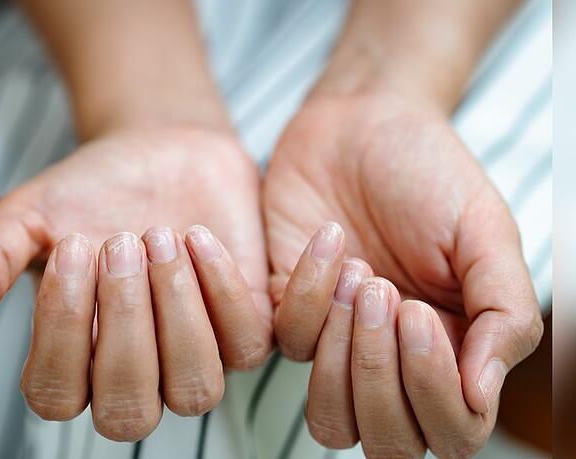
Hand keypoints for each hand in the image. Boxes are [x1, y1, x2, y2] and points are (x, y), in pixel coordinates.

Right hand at [0, 126, 272, 440]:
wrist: (158, 152)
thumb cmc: (88, 192)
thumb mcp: (29, 216)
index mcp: (71, 363)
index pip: (56, 395)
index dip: (61, 330)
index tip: (71, 247)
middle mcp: (134, 376)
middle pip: (129, 411)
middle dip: (124, 324)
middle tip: (117, 240)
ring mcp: (194, 359)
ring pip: (195, 390)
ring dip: (176, 313)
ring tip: (158, 235)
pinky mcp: (244, 330)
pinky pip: (246, 345)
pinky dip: (221, 289)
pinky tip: (196, 235)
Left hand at [264, 94, 543, 456]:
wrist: (361, 123)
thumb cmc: (429, 174)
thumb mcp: (485, 232)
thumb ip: (504, 312)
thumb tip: (484, 394)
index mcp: (455, 352)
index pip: (452, 430)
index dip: (434, 392)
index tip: (418, 313)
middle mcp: (394, 362)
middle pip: (387, 440)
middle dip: (382, 376)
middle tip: (386, 293)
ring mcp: (337, 344)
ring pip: (329, 419)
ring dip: (342, 356)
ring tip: (360, 276)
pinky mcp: (285, 314)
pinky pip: (285, 344)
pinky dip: (306, 293)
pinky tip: (330, 240)